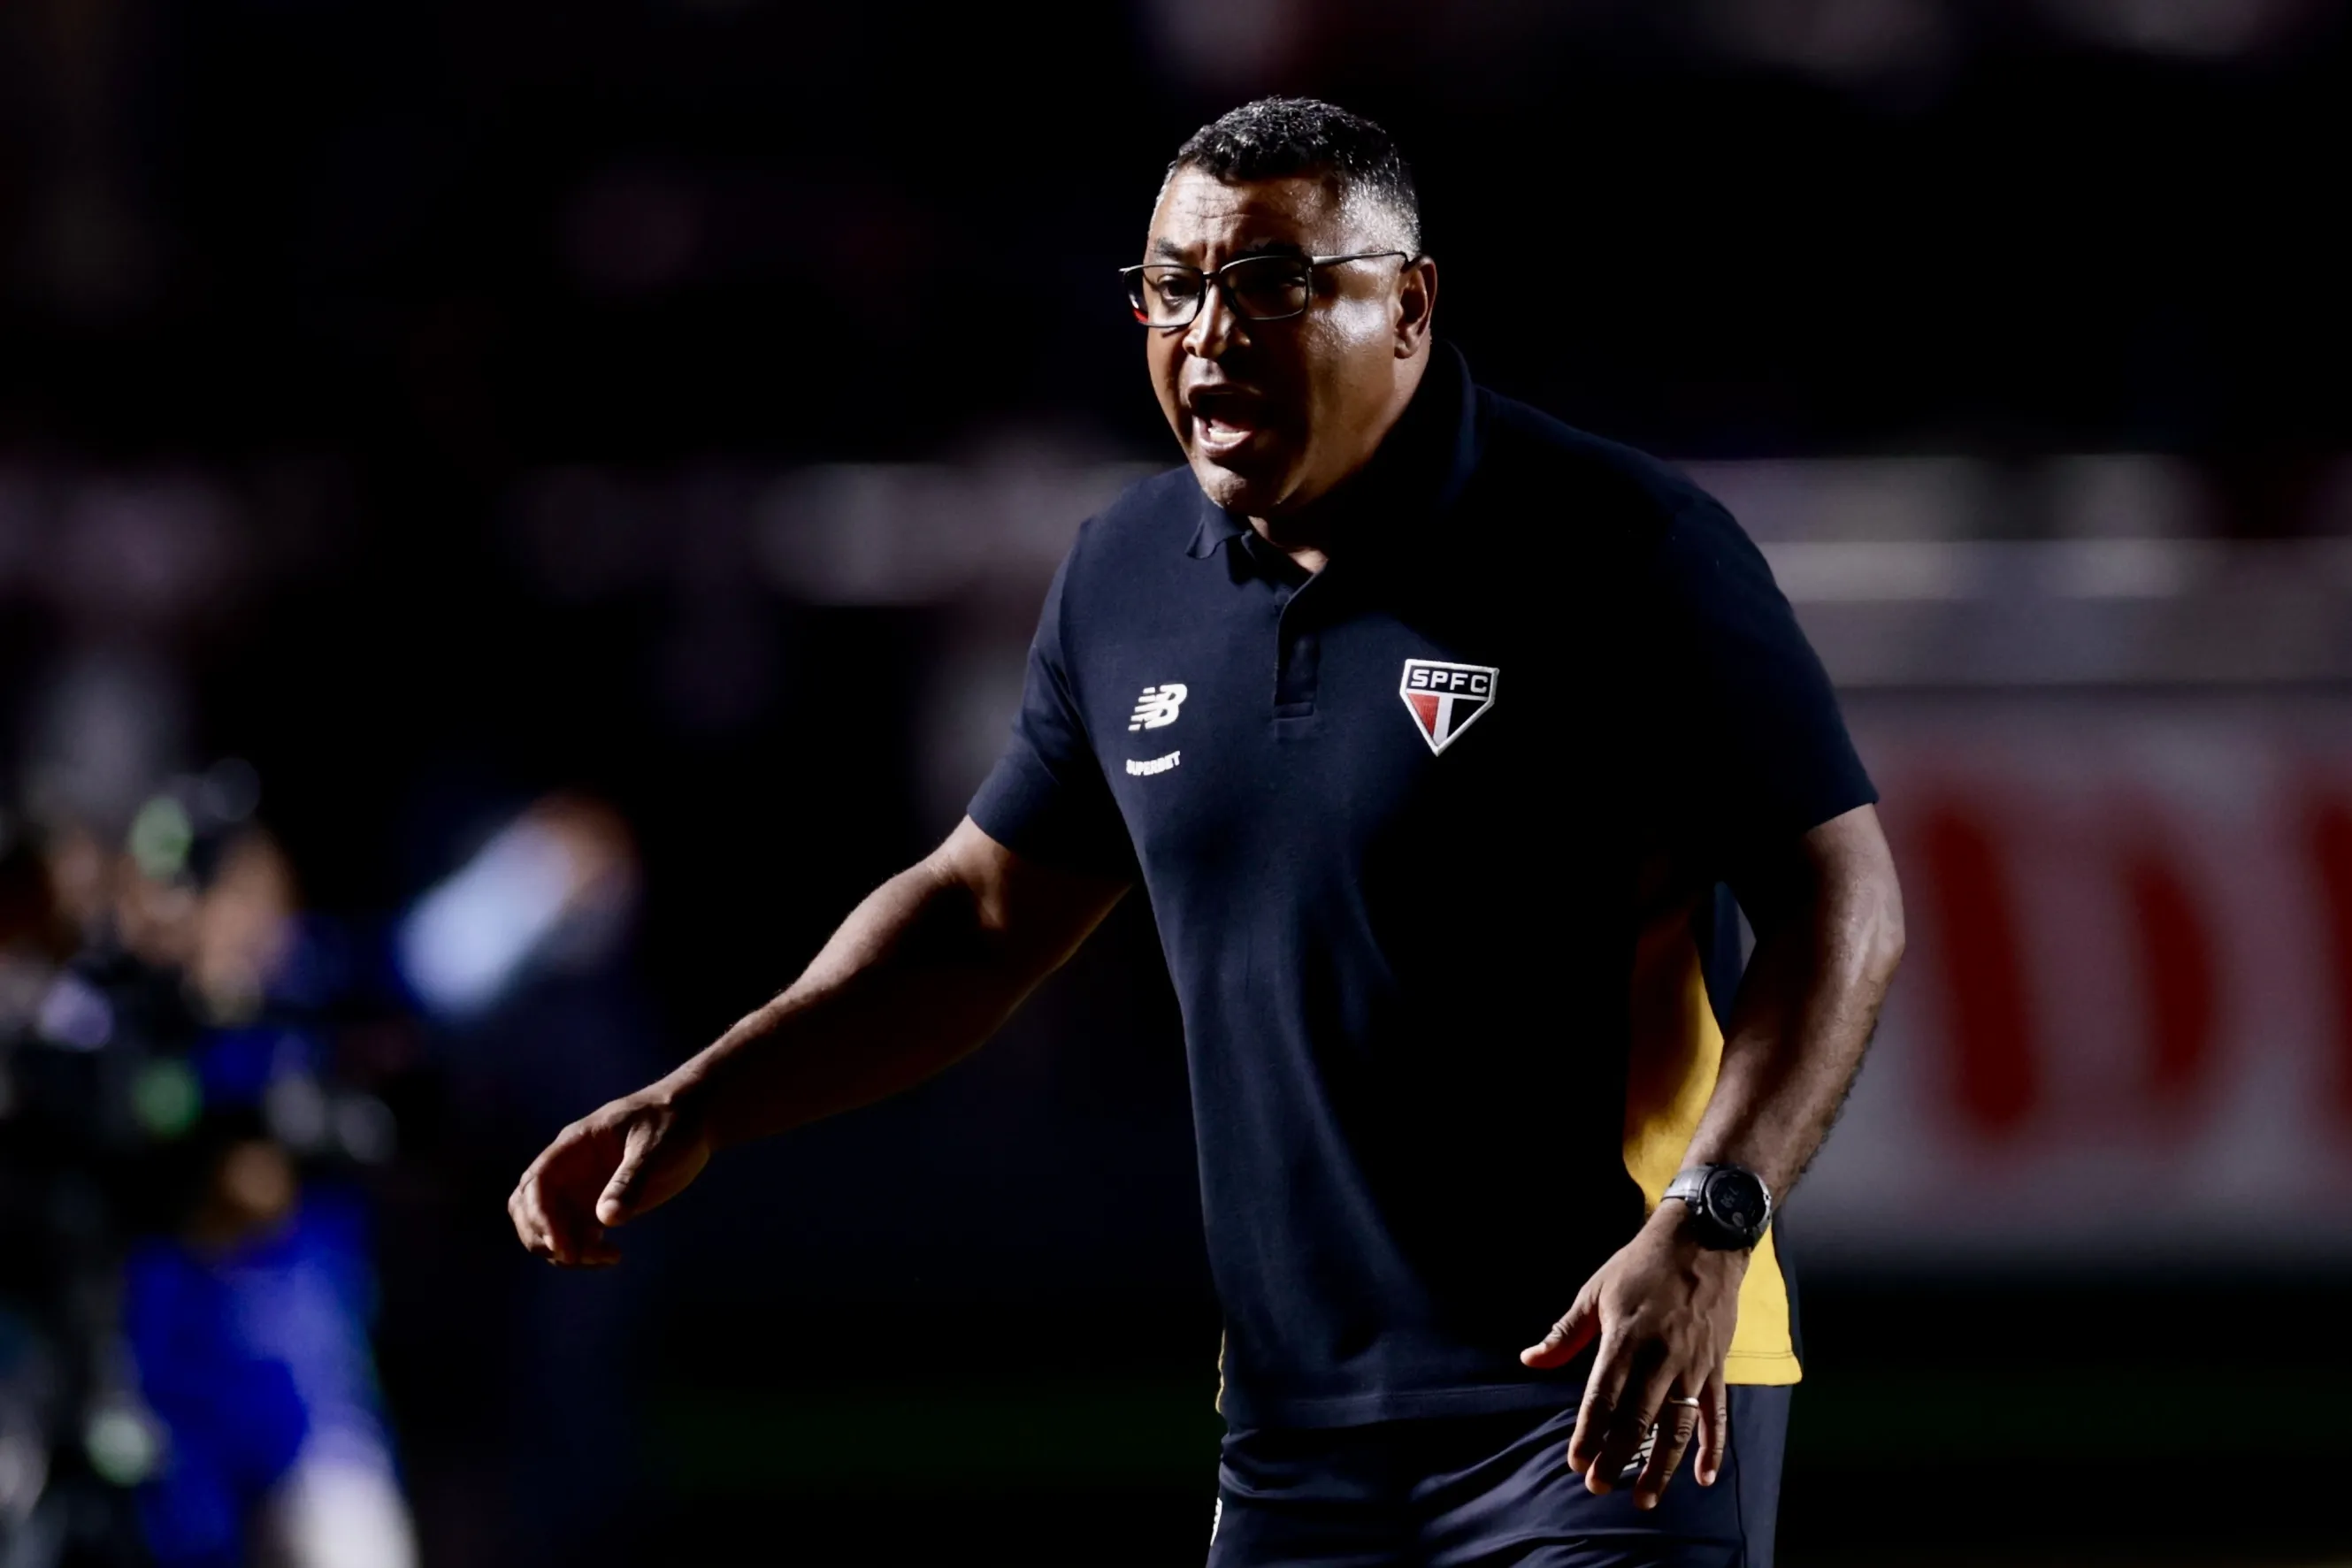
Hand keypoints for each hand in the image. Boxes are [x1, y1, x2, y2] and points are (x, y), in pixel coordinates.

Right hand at [507, 1084, 711, 1265]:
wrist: (694, 1118)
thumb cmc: (672, 1122)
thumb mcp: (655, 1146)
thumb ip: (631, 1180)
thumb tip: (606, 1219)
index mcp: (574, 1146)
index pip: (537, 1183)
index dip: (540, 1216)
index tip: (562, 1245)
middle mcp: (569, 1170)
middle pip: (528, 1208)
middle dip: (542, 1237)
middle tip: (576, 1256)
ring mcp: (581, 1190)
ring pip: (549, 1228)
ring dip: (564, 1251)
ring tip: (607, 1256)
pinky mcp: (598, 1207)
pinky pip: (575, 1237)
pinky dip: (584, 1253)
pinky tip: (614, 1256)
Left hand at [1518, 1205, 1744, 1507]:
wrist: (1703, 1241)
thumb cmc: (1641, 1266)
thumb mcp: (1596, 1292)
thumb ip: (1564, 1333)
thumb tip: (1530, 1360)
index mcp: (1625, 1338)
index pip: (1603, 1396)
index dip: (1589, 1431)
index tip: (1576, 1461)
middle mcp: (1660, 1358)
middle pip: (1637, 1419)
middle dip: (1617, 1457)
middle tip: (1599, 1486)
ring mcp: (1692, 1365)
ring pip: (1676, 1427)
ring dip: (1661, 1466)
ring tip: (1645, 1497)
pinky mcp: (1716, 1368)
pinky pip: (1716, 1415)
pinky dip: (1713, 1448)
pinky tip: (1704, 1478)